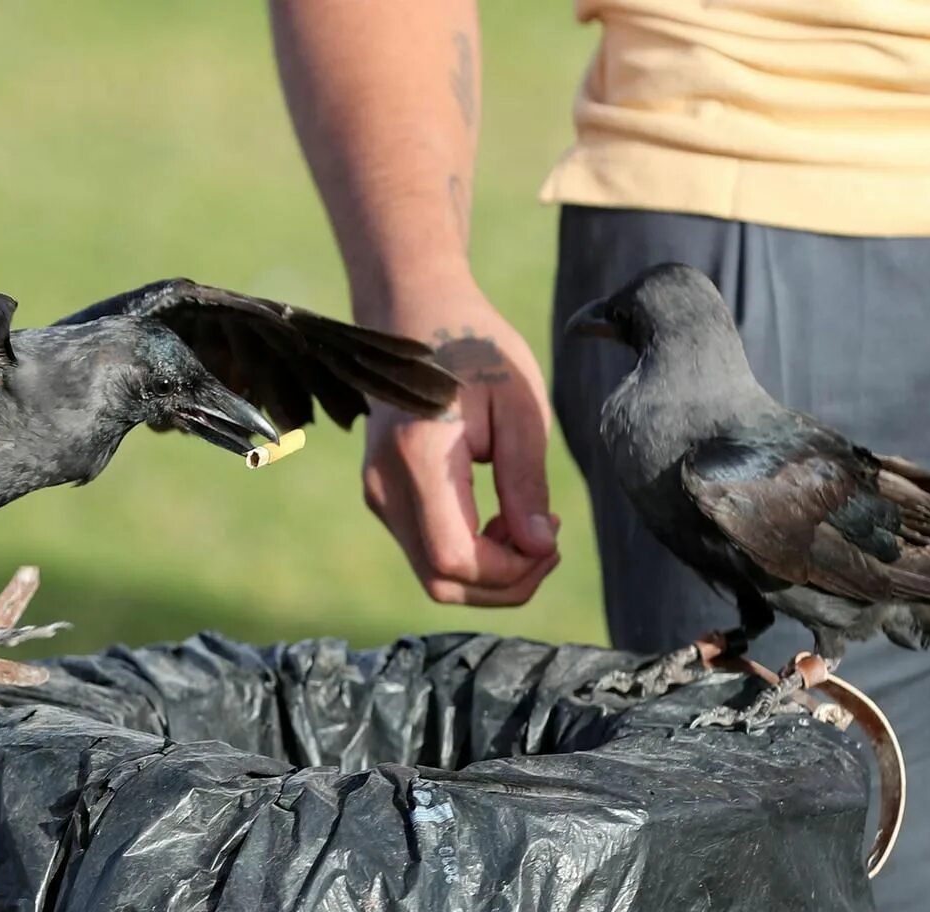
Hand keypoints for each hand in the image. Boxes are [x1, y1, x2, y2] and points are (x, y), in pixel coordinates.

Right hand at [360, 277, 559, 604]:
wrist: (413, 311)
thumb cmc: (473, 347)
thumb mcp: (519, 406)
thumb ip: (527, 482)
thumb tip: (540, 548)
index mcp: (418, 459)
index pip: (457, 560)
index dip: (510, 572)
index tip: (551, 541)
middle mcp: (386, 485)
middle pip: (442, 580)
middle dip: (504, 581)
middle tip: (548, 542)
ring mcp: (378, 494)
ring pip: (433, 573)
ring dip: (488, 568)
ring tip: (527, 524)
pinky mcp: (382, 496)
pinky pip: (426, 550)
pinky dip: (468, 552)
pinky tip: (497, 516)